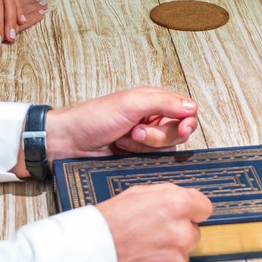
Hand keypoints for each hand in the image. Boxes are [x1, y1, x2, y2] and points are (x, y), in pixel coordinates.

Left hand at [47, 86, 200, 158]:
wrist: (70, 141)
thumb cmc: (94, 117)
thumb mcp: (131, 103)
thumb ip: (164, 103)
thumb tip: (192, 107)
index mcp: (155, 101)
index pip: (186, 110)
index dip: (187, 121)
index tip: (182, 127)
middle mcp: (154, 119)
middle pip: (178, 132)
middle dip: (158, 136)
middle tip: (137, 131)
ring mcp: (146, 140)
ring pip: (166, 149)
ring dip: (145, 145)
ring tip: (124, 139)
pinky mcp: (139, 157)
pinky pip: (154, 161)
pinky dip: (139, 155)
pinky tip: (123, 149)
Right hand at [100, 183, 212, 261]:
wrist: (81, 261)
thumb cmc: (104, 226)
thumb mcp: (133, 195)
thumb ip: (165, 195)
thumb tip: (185, 199)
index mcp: (175, 205)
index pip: (203, 207)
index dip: (190, 212)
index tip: (180, 218)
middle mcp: (181, 233)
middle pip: (192, 234)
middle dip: (175, 236)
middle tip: (148, 240)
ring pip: (181, 259)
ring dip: (166, 259)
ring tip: (139, 258)